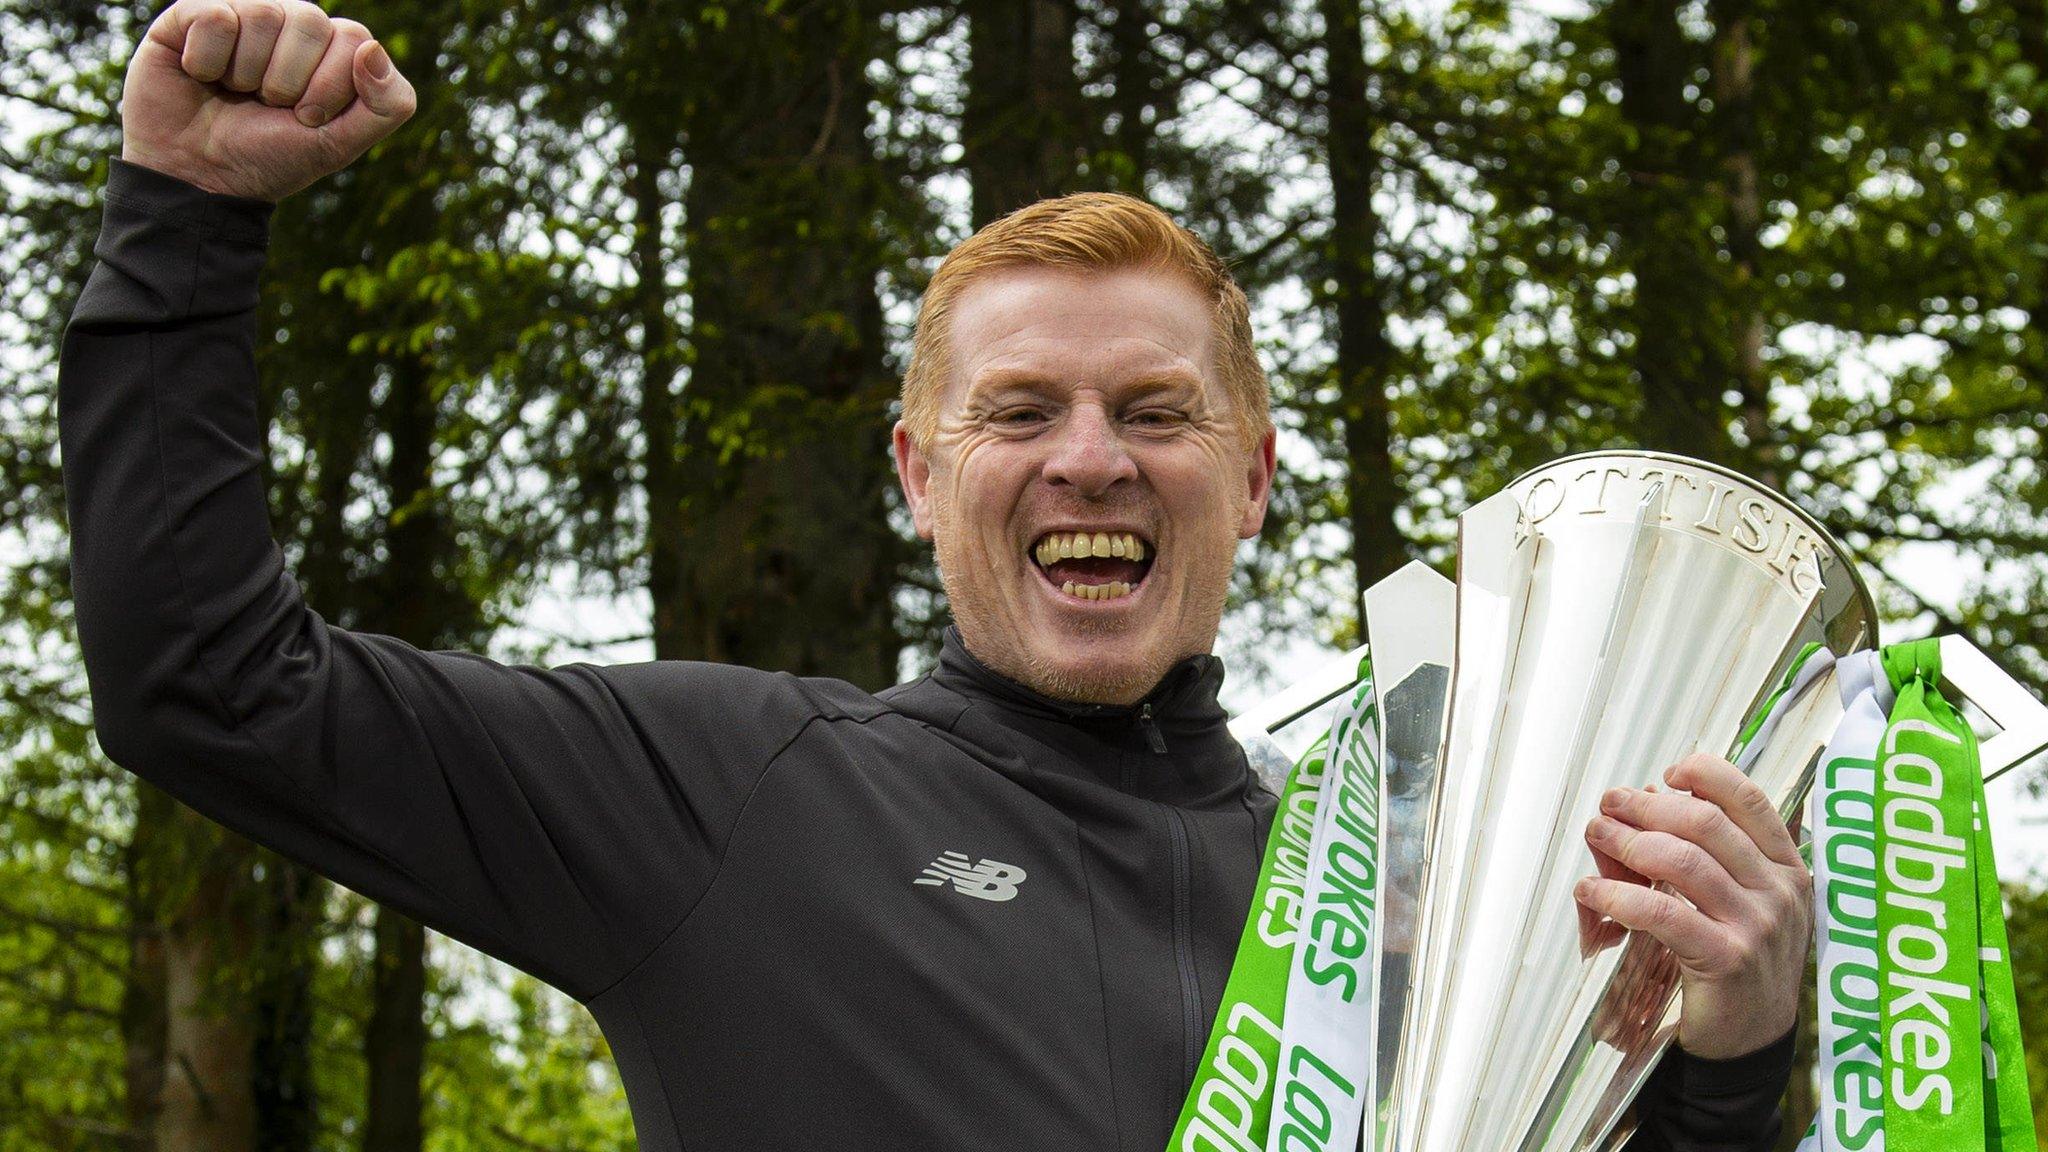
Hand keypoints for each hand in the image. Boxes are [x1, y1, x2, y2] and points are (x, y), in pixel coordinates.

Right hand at [120, 0, 415, 200]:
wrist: (199, 177)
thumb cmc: (270, 157)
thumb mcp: (339, 145)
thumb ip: (386, 106)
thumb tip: (373, 47)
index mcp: (330, 49)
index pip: (354, 38)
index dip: (330, 87)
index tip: (306, 118)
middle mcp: (289, 23)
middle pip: (311, 20)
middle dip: (289, 81)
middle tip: (268, 105)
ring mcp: (243, 14)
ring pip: (263, 15)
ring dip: (247, 74)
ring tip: (233, 92)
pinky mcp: (193, 14)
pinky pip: (216, 17)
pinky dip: (208, 61)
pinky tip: (202, 76)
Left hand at [1572, 754, 1811, 1059]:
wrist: (1751, 1040)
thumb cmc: (1737, 961)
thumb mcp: (1741, 903)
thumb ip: (1710, 857)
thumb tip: (1648, 803)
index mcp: (1787, 868)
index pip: (1750, 800)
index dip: (1705, 775)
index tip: (1666, 774)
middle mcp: (1779, 892)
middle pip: (1704, 823)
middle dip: (1646, 807)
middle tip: (1609, 807)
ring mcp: (1757, 926)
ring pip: (1681, 860)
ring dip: (1626, 842)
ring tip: (1597, 838)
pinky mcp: (1727, 959)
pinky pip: (1662, 912)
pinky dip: (1617, 894)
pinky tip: (1592, 891)